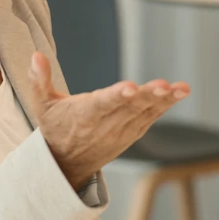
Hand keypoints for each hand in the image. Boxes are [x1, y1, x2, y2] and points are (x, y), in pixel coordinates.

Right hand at [28, 52, 190, 188]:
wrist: (67, 164)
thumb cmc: (55, 127)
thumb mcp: (41, 105)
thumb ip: (38, 81)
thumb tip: (36, 56)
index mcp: (83, 115)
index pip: (102, 104)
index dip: (116, 96)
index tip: (130, 88)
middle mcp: (105, 125)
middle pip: (129, 108)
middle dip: (147, 96)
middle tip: (164, 86)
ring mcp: (122, 131)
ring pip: (145, 113)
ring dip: (164, 100)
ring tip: (182, 88)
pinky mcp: (133, 132)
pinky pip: (151, 117)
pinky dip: (165, 105)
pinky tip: (180, 92)